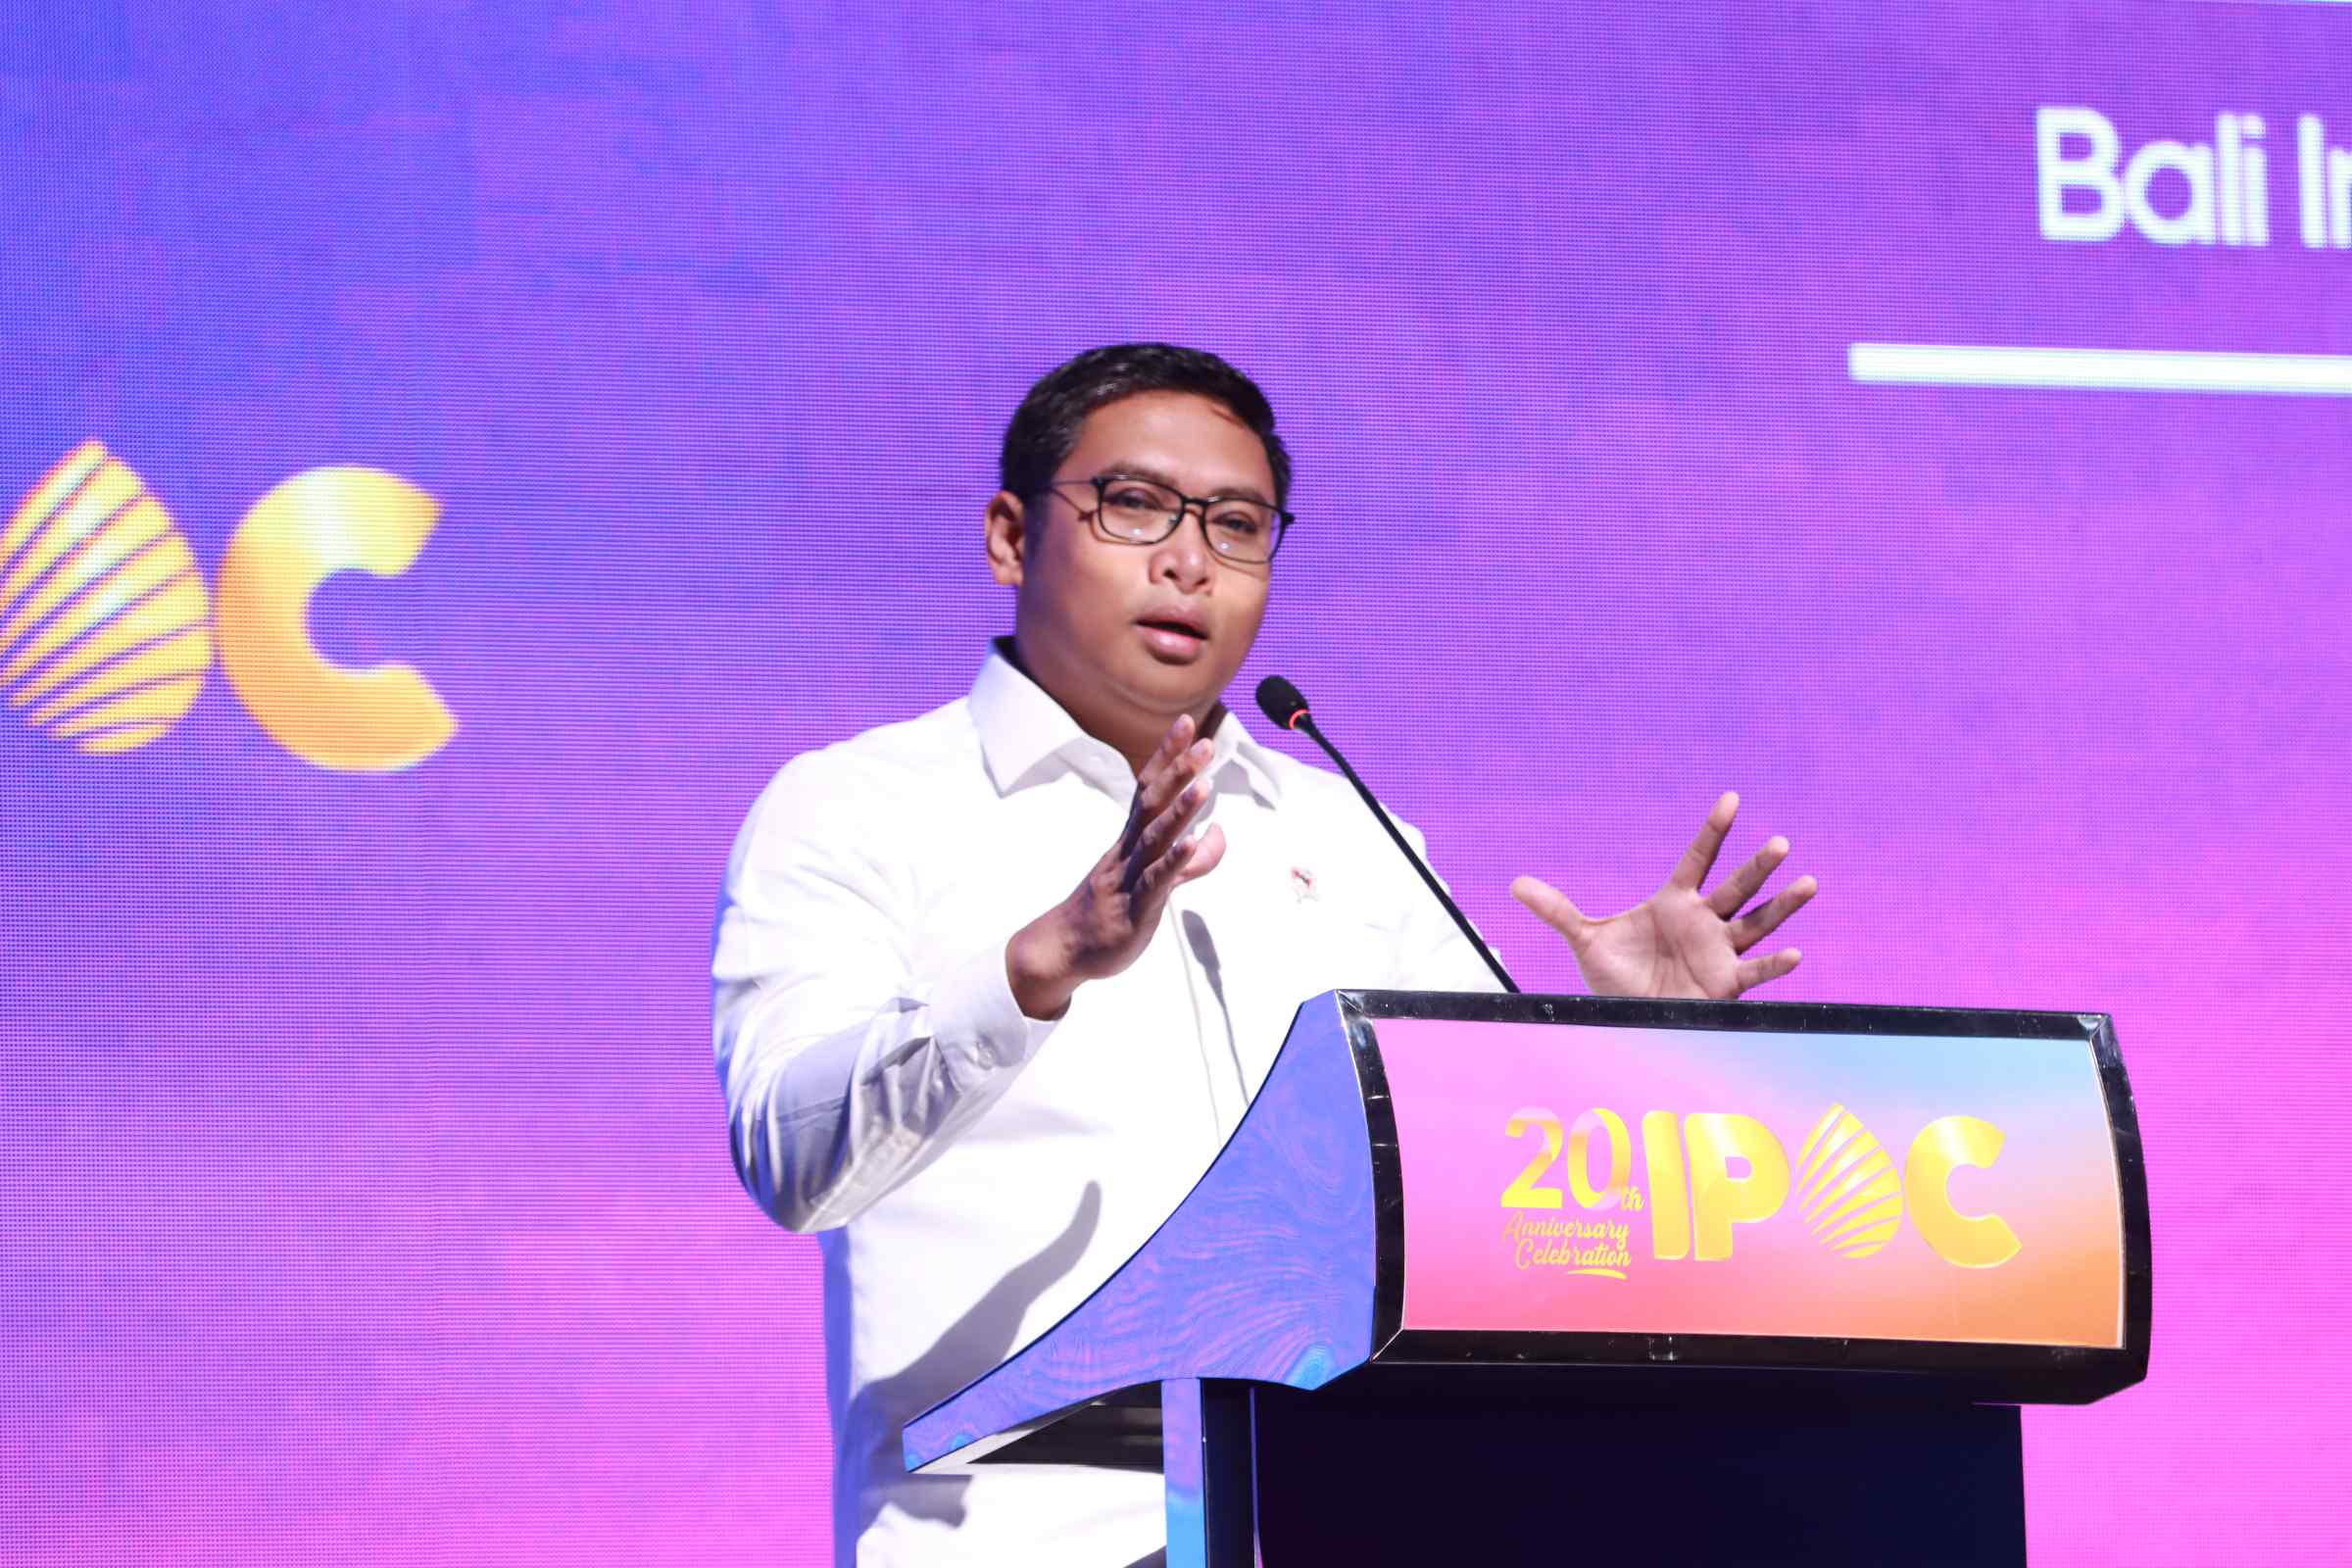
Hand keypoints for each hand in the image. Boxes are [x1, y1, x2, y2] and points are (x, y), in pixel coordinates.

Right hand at [1005, 712, 1227, 1018]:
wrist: (1066, 949)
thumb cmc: (1112, 910)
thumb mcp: (1156, 881)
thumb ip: (1190, 860)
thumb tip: (1217, 832)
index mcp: (1130, 839)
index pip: (1149, 788)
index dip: (1167, 756)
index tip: (1186, 723)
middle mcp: (1128, 850)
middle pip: (1152, 804)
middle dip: (1178, 772)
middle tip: (1205, 743)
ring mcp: (1129, 878)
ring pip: (1154, 839)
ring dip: (1180, 811)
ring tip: (1203, 785)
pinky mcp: (1134, 909)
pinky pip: (1155, 881)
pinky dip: (1174, 861)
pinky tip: (1192, 842)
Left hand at [1510, 791, 1815, 999]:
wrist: (1629, 1018)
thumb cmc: (1616, 978)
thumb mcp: (1584, 940)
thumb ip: (1556, 910)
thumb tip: (1516, 884)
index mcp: (1674, 903)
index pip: (1698, 859)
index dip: (1714, 830)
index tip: (1731, 799)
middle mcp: (1704, 922)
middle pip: (1736, 887)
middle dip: (1758, 867)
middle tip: (1779, 842)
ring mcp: (1719, 951)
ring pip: (1757, 923)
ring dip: (1783, 906)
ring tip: (1808, 883)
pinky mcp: (1726, 985)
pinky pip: (1754, 973)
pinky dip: (1774, 965)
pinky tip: (1794, 954)